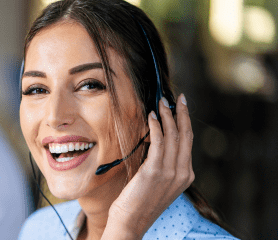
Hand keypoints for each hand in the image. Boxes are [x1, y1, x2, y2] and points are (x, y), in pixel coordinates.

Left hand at [105, 94, 193, 238]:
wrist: (131, 220)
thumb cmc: (139, 200)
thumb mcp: (157, 181)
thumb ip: (161, 163)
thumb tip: (155, 140)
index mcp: (185, 175)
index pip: (188, 142)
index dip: (184, 122)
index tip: (181, 107)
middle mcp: (182, 173)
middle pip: (185, 136)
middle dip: (181, 114)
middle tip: (177, 98)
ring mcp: (170, 173)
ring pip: (173, 137)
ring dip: (167, 116)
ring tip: (161, 103)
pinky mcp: (155, 172)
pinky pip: (158, 144)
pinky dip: (156, 128)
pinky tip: (151, 117)